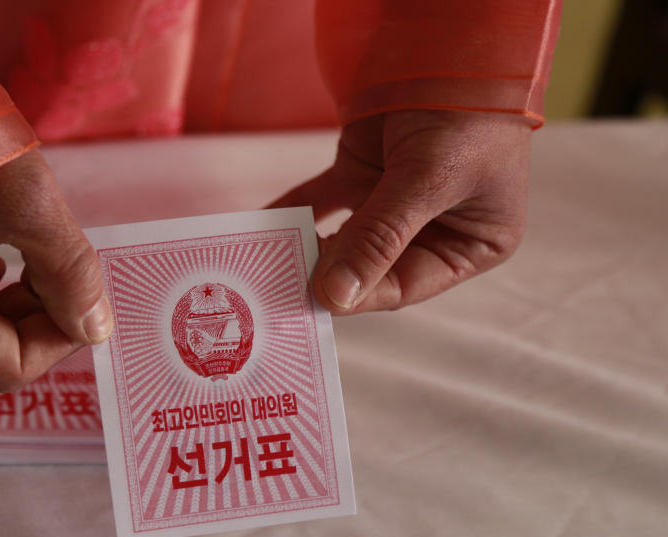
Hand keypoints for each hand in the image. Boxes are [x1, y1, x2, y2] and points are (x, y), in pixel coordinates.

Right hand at [0, 149, 111, 391]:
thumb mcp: (27, 203)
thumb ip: (70, 273)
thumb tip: (97, 330)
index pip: (4, 368)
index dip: (56, 343)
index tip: (86, 303)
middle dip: (38, 317)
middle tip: (65, 270)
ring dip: (16, 299)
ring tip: (35, 249)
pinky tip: (1, 244)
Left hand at [271, 110, 531, 313]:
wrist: (453, 42)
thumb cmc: (467, 114)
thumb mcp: (428, 179)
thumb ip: (379, 237)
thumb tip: (335, 296)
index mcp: (471, 245)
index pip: (406, 285)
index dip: (360, 295)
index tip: (315, 299)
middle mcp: (432, 231)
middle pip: (369, 266)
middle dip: (326, 273)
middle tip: (280, 284)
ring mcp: (393, 203)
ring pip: (342, 237)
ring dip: (304, 246)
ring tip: (265, 262)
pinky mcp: (361, 173)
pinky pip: (322, 201)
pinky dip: (293, 212)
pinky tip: (261, 229)